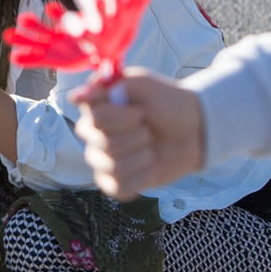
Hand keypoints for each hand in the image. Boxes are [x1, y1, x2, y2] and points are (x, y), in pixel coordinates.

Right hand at [70, 68, 204, 199]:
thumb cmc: (167, 102)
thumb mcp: (143, 83)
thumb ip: (110, 84)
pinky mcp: (116, 182)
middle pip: (105, 144)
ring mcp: (103, 160)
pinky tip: (151, 166)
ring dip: (142, 156)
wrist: (194, 129)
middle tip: (150, 129)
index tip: (141, 111)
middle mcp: (93, 135)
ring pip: (112, 167)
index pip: (95, 119)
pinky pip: (118, 188)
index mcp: (95, 109)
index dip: (123, 118)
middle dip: (138, 137)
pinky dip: (141, 178)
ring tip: (152, 148)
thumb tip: (76, 97)